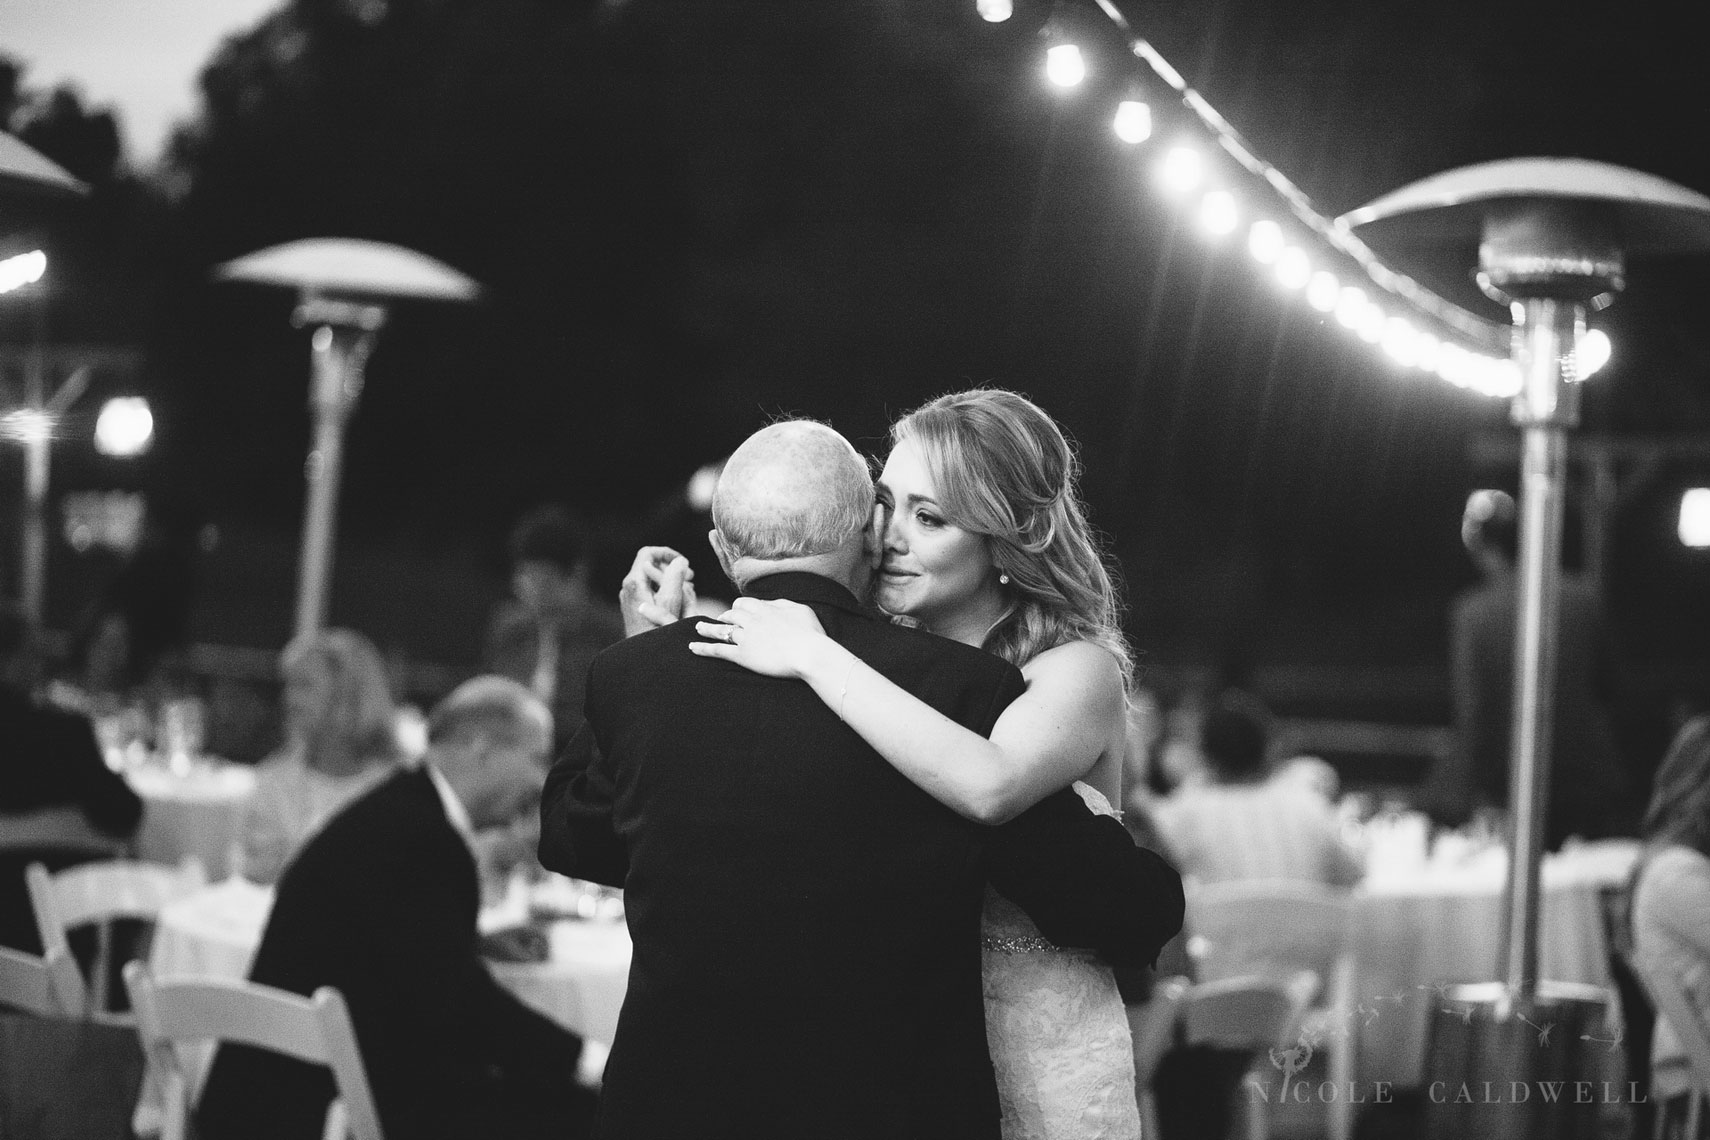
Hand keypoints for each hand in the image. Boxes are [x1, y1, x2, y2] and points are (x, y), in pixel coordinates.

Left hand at [620, 546, 697, 636]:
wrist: (642, 657)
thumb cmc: (657, 631)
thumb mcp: (671, 602)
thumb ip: (675, 577)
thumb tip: (680, 561)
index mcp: (635, 582)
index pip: (648, 553)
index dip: (668, 554)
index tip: (685, 564)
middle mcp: (628, 587)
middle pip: (651, 565)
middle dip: (672, 568)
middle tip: (691, 578)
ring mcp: (630, 597)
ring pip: (652, 579)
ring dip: (670, 580)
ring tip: (687, 591)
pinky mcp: (634, 606)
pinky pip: (649, 590)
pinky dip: (664, 590)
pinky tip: (678, 602)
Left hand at [688, 597, 829, 678]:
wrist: (809, 653)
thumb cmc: (812, 634)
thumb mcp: (801, 610)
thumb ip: (783, 604)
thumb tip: (771, 603)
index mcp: (765, 608)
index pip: (745, 603)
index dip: (739, 607)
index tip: (737, 610)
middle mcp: (751, 620)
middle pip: (732, 614)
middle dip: (725, 616)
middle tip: (721, 620)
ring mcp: (745, 637)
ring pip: (721, 630)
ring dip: (708, 628)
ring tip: (698, 627)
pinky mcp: (742, 655)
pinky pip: (718, 650)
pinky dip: (703, 648)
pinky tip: (693, 647)